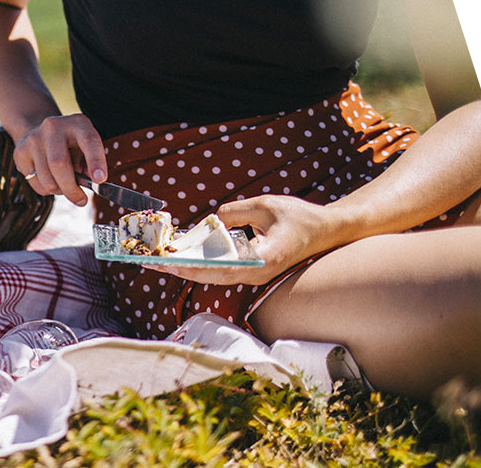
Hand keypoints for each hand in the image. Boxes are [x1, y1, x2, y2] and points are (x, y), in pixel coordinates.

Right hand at [12, 114, 106, 206]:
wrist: (37, 130)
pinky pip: (35, 182)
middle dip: (71, 188)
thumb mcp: (85, 148)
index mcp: (78, 123)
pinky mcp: (20, 152)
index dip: (96, 161)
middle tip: (81, 200)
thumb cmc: (69, 145)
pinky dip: (46, 189)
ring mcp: (34, 138)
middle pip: (59, 164)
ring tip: (64, 186)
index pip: (89, 141)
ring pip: (47, 179)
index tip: (99, 180)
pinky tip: (49, 179)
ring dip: (59, 191)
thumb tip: (92, 184)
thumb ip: (90, 165)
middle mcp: (54, 127)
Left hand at [157, 195, 344, 285]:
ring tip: (160, 260)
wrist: (326, 232)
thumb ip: (235, 211)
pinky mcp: (252, 271)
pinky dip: (201, 263)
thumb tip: (211, 221)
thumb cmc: (299, 217)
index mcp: (264, 260)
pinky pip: (222, 270)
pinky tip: (182, 256)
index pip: (223, 268)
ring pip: (215, 276)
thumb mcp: (265, 205)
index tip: (171, 262)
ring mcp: (255, 275)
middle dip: (182, 268)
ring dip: (189, 268)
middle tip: (154, 261)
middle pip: (213, 276)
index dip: (195, 266)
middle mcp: (258, 273)